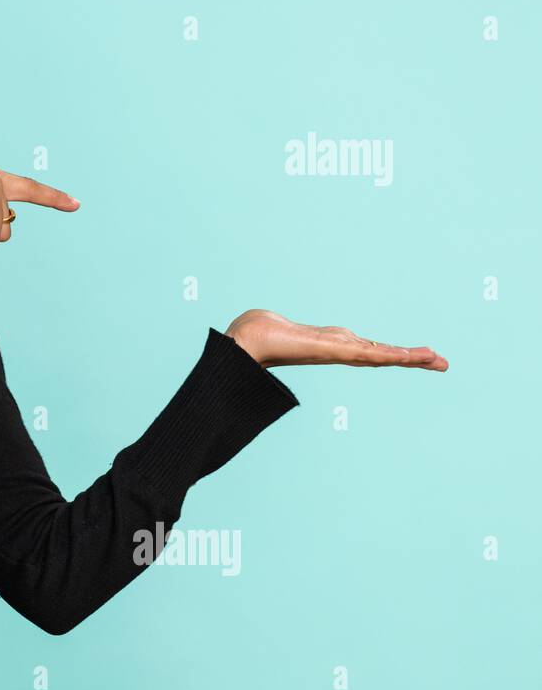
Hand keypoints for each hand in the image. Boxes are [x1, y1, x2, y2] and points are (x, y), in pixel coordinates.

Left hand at [225, 310, 448, 370]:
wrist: (246, 341)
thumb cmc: (259, 332)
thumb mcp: (283, 327)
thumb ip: (287, 329)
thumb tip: (278, 326)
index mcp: (330, 344)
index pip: (368, 350)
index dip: (392, 353)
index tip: (417, 356)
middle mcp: (337, 350)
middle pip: (382, 354)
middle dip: (412, 359)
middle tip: (442, 363)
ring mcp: (337, 352)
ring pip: (380, 355)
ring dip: (409, 358)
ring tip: (436, 360)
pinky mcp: (333, 351)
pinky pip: (368, 353)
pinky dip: (391, 356)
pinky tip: (408, 357)